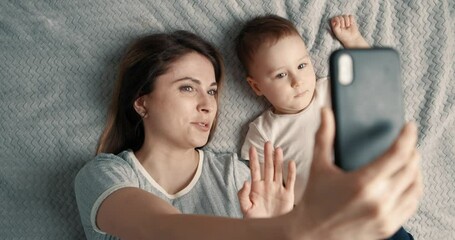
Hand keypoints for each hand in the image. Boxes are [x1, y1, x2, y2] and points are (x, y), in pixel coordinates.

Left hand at [238, 142, 295, 217]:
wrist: (270, 231)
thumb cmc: (256, 220)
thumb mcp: (246, 208)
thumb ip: (243, 195)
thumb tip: (245, 181)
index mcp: (256, 187)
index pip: (255, 169)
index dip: (253, 159)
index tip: (252, 147)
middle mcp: (268, 185)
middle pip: (268, 166)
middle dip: (267, 155)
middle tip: (267, 142)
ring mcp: (278, 189)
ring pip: (278, 171)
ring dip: (278, 160)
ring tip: (278, 149)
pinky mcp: (288, 195)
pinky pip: (290, 181)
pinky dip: (291, 172)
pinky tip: (291, 162)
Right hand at [290, 108, 421, 239]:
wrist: (311, 233)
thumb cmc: (314, 199)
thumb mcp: (318, 166)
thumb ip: (324, 137)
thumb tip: (326, 112)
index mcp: (363, 183)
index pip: (398, 154)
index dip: (407, 137)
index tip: (409, 127)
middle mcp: (378, 200)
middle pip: (410, 168)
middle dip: (412, 151)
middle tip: (407, 142)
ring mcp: (385, 216)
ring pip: (415, 187)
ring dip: (416, 170)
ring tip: (409, 160)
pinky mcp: (387, 227)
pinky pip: (411, 205)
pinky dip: (413, 190)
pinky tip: (407, 182)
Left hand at [331, 14, 368, 47]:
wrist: (352, 38)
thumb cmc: (343, 36)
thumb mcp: (337, 33)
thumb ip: (335, 26)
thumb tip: (337, 19)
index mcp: (334, 24)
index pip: (335, 18)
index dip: (337, 21)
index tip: (339, 27)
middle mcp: (339, 21)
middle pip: (340, 17)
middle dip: (342, 23)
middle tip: (344, 28)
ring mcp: (345, 19)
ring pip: (345, 16)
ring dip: (347, 22)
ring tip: (347, 27)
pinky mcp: (350, 19)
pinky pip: (350, 16)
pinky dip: (351, 21)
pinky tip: (351, 25)